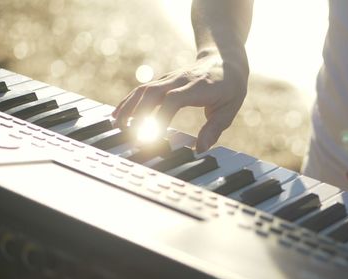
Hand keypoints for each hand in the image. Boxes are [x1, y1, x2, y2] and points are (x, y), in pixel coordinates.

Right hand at [112, 52, 248, 151]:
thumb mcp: (229, 109)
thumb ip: (214, 129)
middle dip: (138, 113)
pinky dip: (129, 101)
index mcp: (198, 88)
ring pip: (144, 89)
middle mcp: (180, 80)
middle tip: (130, 136)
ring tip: (117, 126)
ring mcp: (170, 79)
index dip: (161, 117)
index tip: (153, 137)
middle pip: (153, 93)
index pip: (174, 100)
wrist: (225, 60)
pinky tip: (118, 114)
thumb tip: (200, 149)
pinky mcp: (164, 80)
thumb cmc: (230, 87)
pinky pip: (142, 89)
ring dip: (129, 107)